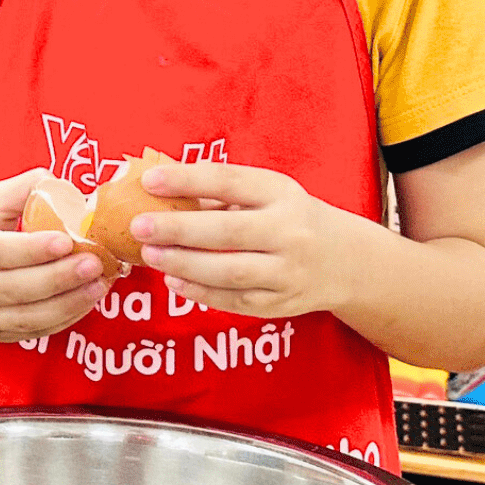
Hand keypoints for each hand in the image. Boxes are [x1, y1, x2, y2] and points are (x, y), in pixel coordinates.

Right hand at [0, 169, 109, 342]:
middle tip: (94, 263)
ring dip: (68, 303)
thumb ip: (23, 190)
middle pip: (14, 288)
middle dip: (59, 278)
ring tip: (99, 284)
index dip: (32, 250)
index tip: (66, 241)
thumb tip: (64, 185)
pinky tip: (85, 300)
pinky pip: (32, 332)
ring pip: (26, 317)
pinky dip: (63, 319)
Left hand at [129, 160, 359, 317]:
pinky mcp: (281, 303)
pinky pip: (235, 301)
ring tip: (149, 255)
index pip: (230, 182)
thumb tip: (159, 185)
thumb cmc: (288, 216)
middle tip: (139, 226)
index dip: (188, 180)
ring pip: (229, 272)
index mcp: (280, 194)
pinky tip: (173, 281)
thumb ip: (221, 190)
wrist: (345, 259)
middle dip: (178, 229)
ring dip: (183, 264)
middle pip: (228, 232)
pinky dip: (200, 293)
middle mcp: (288, 232)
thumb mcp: (266, 192)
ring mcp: (287, 272)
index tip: (150, 181)